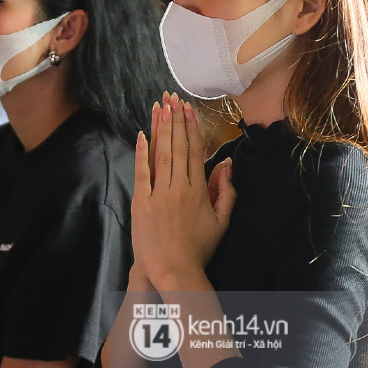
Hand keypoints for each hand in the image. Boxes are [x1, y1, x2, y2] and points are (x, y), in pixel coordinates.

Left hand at [132, 93, 235, 289]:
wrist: (173, 269)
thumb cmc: (199, 249)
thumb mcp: (221, 222)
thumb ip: (226, 192)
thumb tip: (226, 166)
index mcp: (198, 190)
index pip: (194, 152)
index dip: (191, 128)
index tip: (188, 108)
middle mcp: (178, 188)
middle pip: (177, 148)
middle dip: (174, 120)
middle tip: (172, 98)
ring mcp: (158, 194)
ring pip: (160, 155)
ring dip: (160, 129)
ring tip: (160, 107)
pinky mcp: (141, 203)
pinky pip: (142, 173)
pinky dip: (142, 153)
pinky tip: (142, 135)